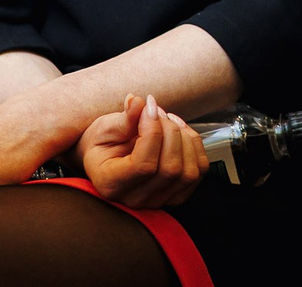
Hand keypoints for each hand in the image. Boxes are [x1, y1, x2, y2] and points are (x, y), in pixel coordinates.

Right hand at [80, 94, 208, 207]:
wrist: (106, 157)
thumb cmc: (103, 143)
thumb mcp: (106, 128)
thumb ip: (124, 118)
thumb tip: (139, 103)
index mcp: (111, 183)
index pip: (143, 165)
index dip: (152, 132)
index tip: (149, 108)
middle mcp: (135, 198)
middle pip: (170, 169)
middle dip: (169, 132)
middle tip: (157, 112)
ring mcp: (158, 199)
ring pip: (188, 172)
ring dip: (184, 138)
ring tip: (168, 120)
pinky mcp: (177, 193)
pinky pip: (199, 170)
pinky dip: (195, 145)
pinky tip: (179, 131)